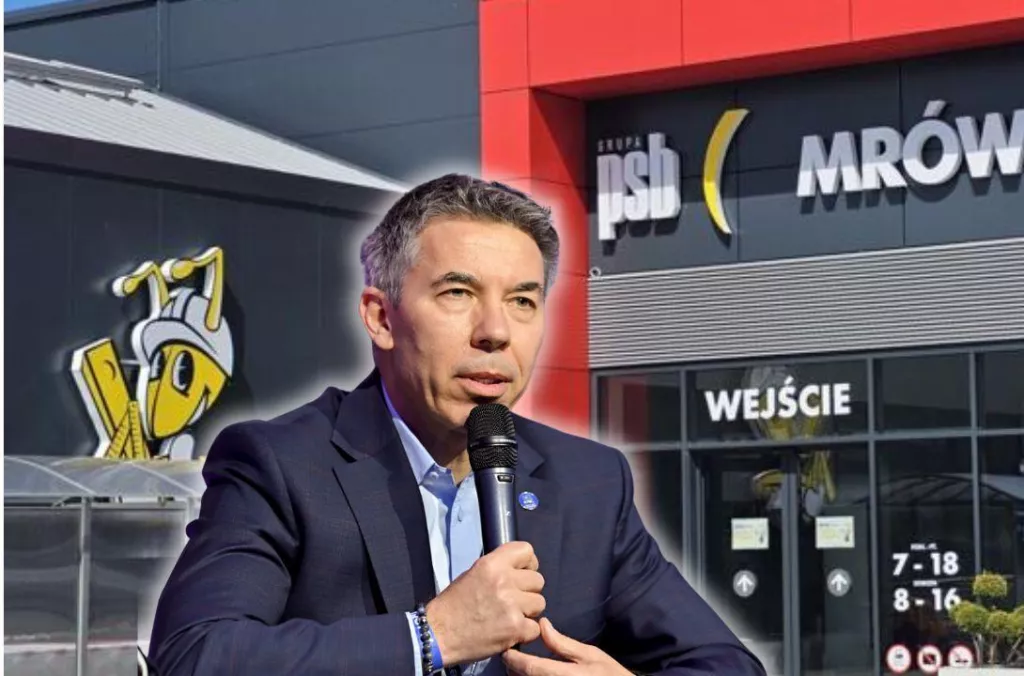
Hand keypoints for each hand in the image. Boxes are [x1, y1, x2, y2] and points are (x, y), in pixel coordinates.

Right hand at [425, 541, 544, 664]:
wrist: (439, 634)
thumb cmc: (453, 605)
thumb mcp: (473, 574)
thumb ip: (498, 569)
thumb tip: (520, 570)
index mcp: (491, 564)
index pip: (526, 550)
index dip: (528, 564)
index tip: (522, 574)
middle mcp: (503, 581)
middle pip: (538, 580)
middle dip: (528, 591)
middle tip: (514, 600)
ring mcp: (511, 605)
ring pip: (540, 603)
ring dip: (528, 612)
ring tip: (510, 616)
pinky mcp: (515, 628)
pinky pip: (535, 628)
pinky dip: (524, 632)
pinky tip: (510, 632)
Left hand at [502, 618, 633, 675]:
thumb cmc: (609, 674)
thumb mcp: (590, 655)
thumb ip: (562, 644)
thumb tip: (542, 625)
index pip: (529, 668)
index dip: (513, 658)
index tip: (506, 648)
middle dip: (513, 668)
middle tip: (510, 655)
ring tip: (518, 665)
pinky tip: (530, 674)